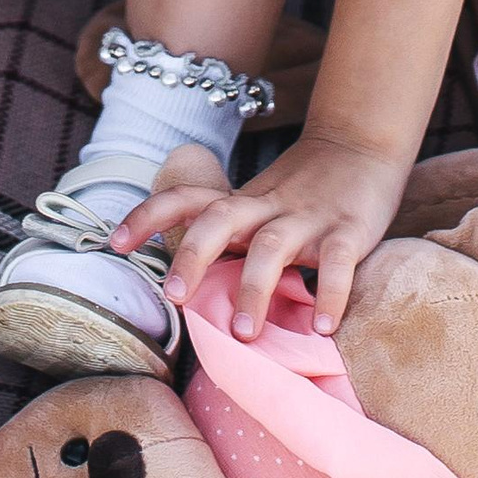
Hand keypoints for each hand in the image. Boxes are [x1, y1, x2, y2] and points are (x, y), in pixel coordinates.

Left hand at [119, 127, 406, 338]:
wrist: (363, 142)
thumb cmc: (305, 187)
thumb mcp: (261, 205)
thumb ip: (233, 241)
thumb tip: (195, 295)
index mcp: (243, 202)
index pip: (187, 199)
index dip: (148, 216)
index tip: (115, 242)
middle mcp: (268, 206)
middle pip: (221, 219)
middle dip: (193, 255)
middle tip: (174, 296)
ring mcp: (308, 218)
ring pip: (272, 246)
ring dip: (254, 288)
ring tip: (245, 335)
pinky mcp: (349, 230)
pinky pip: (338, 262)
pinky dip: (330, 294)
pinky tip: (323, 327)